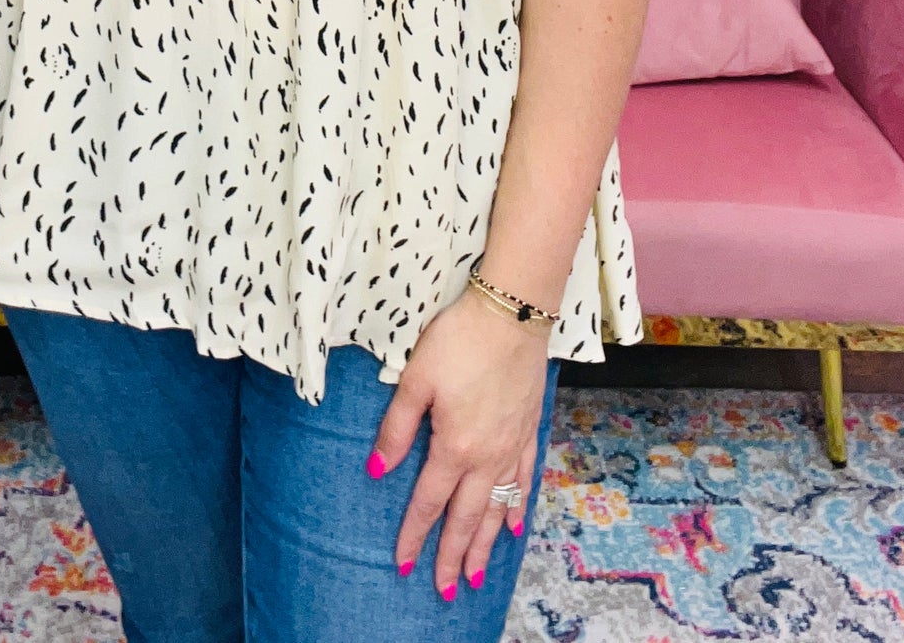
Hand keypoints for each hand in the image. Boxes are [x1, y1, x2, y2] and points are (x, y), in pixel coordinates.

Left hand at [367, 287, 549, 601]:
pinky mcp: (527, 430)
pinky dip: (518, 507)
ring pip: (498, 507)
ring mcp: (511, 446)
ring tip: (478, 574)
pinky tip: (515, 525)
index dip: (414, 534)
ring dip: (487, 543)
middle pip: (468, 517)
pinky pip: (524, 480)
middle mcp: (486, 456)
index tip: (404, 564)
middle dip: (454, 556)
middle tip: (447, 590)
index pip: (429, 501)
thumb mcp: (416, 378)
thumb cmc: (459, 340)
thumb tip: (375, 469)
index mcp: (454, 446)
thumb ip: (397, 428)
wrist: (512, 313)